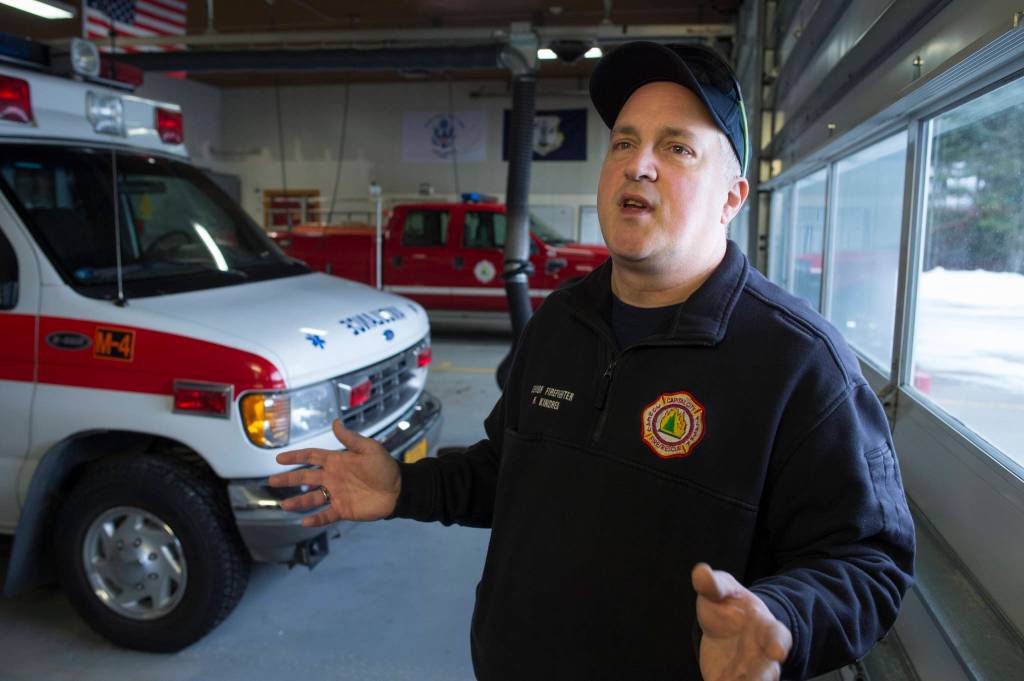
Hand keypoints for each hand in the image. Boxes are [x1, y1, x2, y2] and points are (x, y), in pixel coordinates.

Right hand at [267, 420, 400, 526]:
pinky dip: (315, 519)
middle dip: (289, 479)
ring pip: (312, 498)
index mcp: (337, 461)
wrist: (399, 489)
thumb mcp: (369, 448)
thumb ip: (350, 438)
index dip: (296, 457)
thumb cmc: (385, 467)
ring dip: (298, 501)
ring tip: (283, 505)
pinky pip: (326, 514)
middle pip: (306, 478)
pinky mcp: (344, 509)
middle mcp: (333, 477)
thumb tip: (335, 422)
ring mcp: (337, 494)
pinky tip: (303, 523)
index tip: (279, 458)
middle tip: (271, 480)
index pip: (312, 457)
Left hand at [692, 563, 791, 680]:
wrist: (725, 627)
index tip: (778, 652)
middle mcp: (761, 654)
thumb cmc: (728, 605)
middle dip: (764, 677)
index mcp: (764, 627)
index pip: (777, 635)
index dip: (778, 643)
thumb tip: (700, 571)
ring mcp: (748, 672)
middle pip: (768, 670)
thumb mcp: (721, 590)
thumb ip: (713, 584)